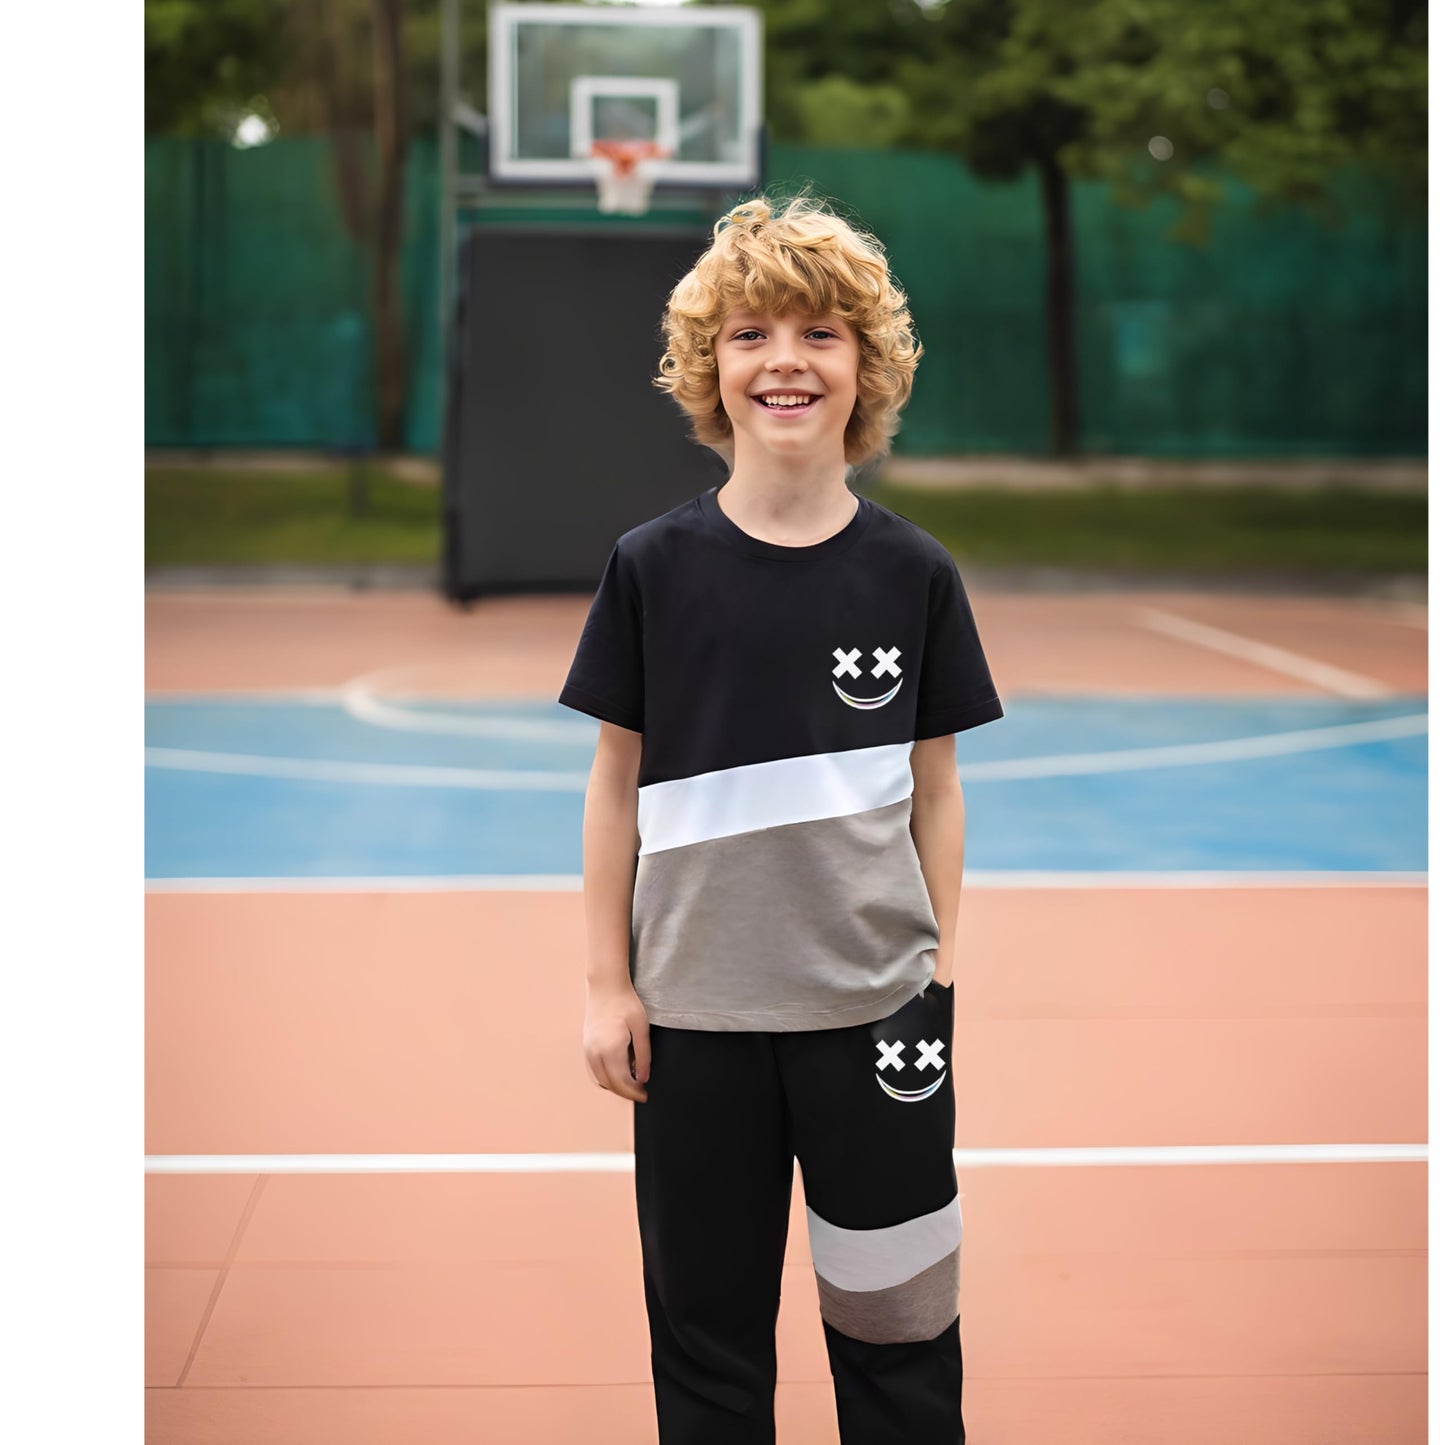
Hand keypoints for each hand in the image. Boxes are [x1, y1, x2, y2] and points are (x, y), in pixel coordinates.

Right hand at [583, 980, 650, 1102]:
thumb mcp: (641, 1027)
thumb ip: (643, 1055)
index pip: (623, 1082)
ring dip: (615, 1086)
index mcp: (611, 1049)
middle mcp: (596, 1053)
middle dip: (626, 1092)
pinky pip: (594, 1072)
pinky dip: (605, 1078)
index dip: (635, 1092)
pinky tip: (617, 1073)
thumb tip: (643, 1078)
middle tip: (641, 1091)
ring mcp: (588, 1050)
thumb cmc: (625, 1003)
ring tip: (631, 1082)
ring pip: (600, 1081)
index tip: (645, 1095)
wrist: (605, 986)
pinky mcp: (586, 1047)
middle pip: (610, 1085)